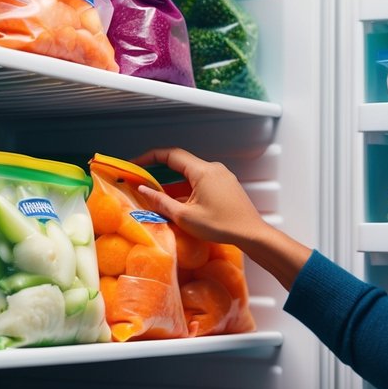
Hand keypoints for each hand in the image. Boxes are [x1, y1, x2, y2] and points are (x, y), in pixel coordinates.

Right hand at [132, 147, 311, 290]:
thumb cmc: (221, 226)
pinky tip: (180, 204)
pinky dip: (188, 190)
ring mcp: (222, 176)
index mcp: (202, 171)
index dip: (149, 158)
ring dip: (174, 184)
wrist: (252, 234)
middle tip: (143, 183)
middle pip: (181, 164)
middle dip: (160, 173)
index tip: (135, 165)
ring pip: (191, 175)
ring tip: (158, 197)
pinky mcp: (227, 186)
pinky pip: (202, 182)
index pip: (170, 155)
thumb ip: (161, 202)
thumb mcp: (185, 216)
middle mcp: (213, 168)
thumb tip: (143, 189)